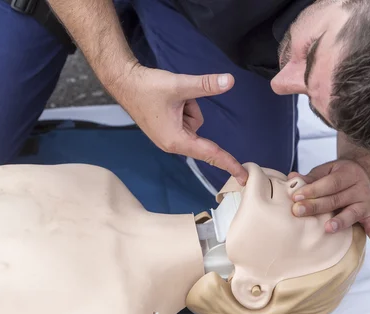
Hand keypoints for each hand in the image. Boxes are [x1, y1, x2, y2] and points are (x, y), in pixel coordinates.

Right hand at [107, 62, 247, 185]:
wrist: (125, 84)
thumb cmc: (148, 87)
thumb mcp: (180, 85)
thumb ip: (206, 85)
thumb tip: (230, 81)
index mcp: (177, 140)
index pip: (211, 154)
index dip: (230, 164)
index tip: (244, 177)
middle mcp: (173, 144)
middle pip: (202, 135)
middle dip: (192, 112)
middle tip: (176, 101)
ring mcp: (170, 139)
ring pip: (195, 123)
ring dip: (188, 108)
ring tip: (171, 99)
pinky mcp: (167, 131)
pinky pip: (187, 121)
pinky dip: (183, 109)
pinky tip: (169, 102)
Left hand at [288, 159, 369, 245]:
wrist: (362, 173)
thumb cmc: (337, 176)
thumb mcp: (326, 171)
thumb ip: (311, 177)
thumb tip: (292, 178)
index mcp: (347, 174)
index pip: (329, 183)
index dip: (313, 189)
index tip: (296, 197)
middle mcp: (359, 188)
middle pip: (337, 199)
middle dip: (316, 206)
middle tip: (298, 211)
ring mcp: (366, 201)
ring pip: (352, 212)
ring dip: (340, 221)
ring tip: (328, 228)